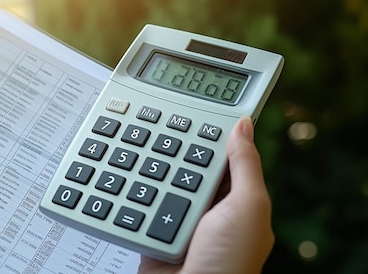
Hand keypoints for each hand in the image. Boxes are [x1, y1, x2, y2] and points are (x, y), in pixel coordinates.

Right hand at [138, 116, 274, 273]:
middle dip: (167, 147)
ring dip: (143, 167)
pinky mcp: (150, 230)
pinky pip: (137, 203)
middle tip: (148, 123)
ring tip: (129, 145)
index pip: (219, 155)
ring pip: (157, 180)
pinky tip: (119, 175)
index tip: (186, 108)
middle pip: (183, 163)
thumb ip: (244, 167)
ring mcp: (176, 218)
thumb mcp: (247, 208)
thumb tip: (244, 125)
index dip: (205, 132)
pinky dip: (128, 190)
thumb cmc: (229, 265)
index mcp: (234, 200)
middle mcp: (206, 208)